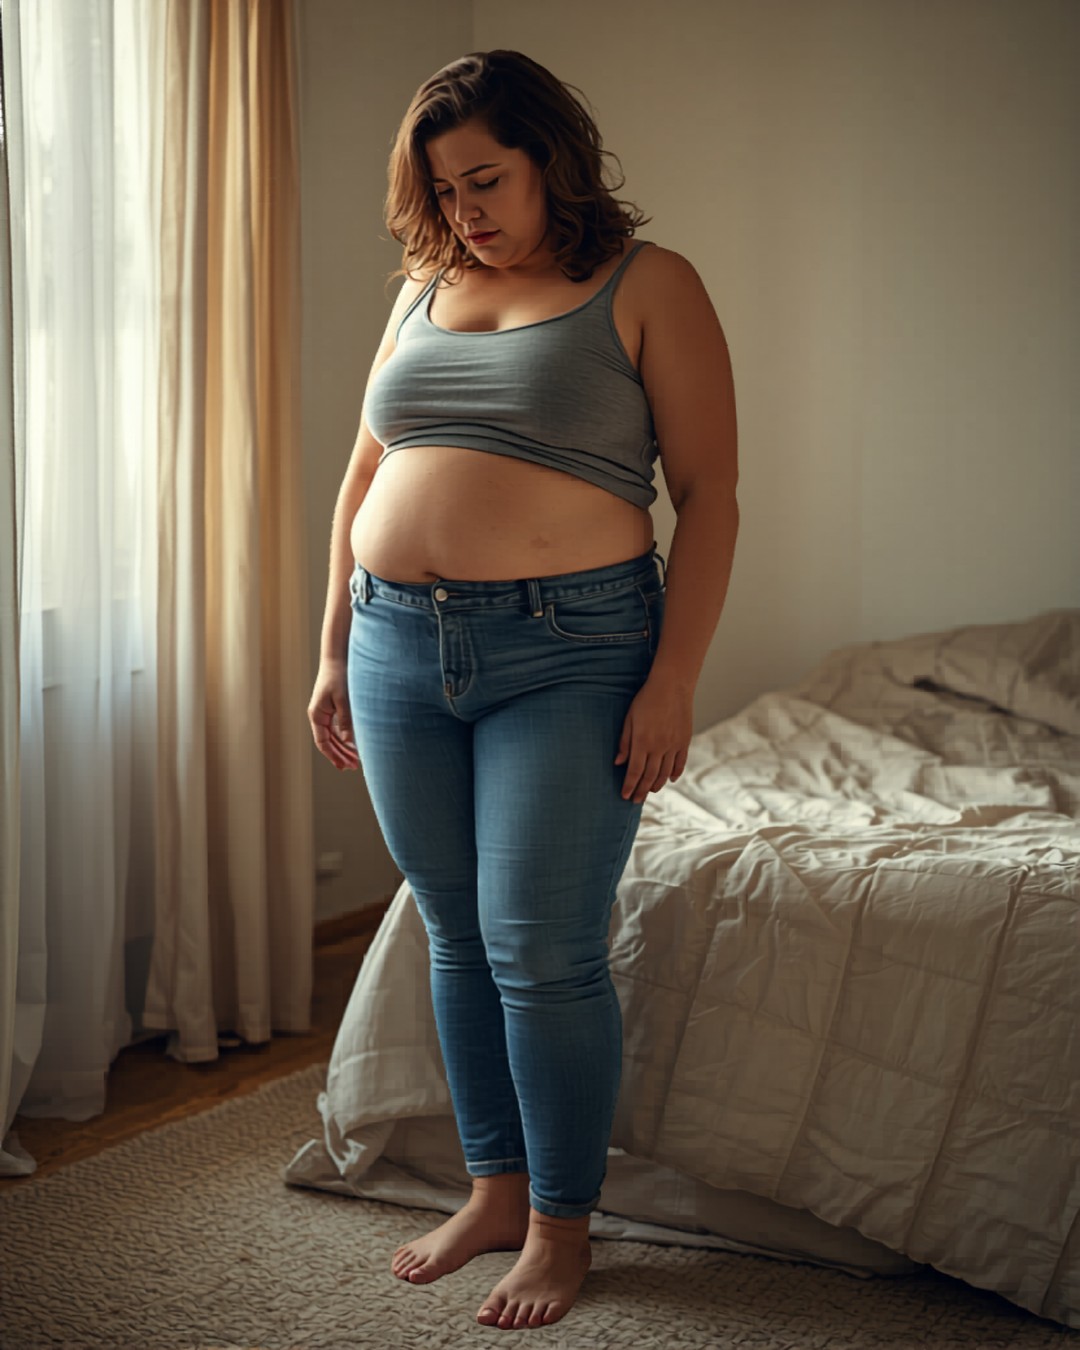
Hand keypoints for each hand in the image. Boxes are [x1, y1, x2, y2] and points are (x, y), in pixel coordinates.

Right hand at [308, 660, 359, 771]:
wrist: (337, 658)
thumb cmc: (339, 676)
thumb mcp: (344, 700)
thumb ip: (346, 722)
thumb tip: (349, 743)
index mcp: (317, 715)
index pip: (323, 742)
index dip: (333, 755)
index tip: (345, 766)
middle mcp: (318, 716)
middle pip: (328, 742)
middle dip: (340, 755)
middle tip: (354, 767)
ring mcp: (324, 713)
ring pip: (332, 737)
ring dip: (343, 748)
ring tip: (355, 760)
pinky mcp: (332, 709)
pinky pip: (336, 729)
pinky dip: (344, 738)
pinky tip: (353, 745)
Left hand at [614, 676, 692, 802]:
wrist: (672, 685)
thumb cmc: (646, 699)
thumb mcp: (630, 718)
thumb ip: (625, 742)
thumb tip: (618, 763)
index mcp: (642, 741)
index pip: (634, 771)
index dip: (629, 785)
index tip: (625, 796)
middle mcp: (659, 747)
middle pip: (649, 776)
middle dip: (641, 790)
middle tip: (635, 800)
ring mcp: (673, 745)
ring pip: (665, 773)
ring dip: (656, 785)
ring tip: (649, 791)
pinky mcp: (684, 741)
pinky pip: (680, 763)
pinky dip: (675, 773)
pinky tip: (669, 780)